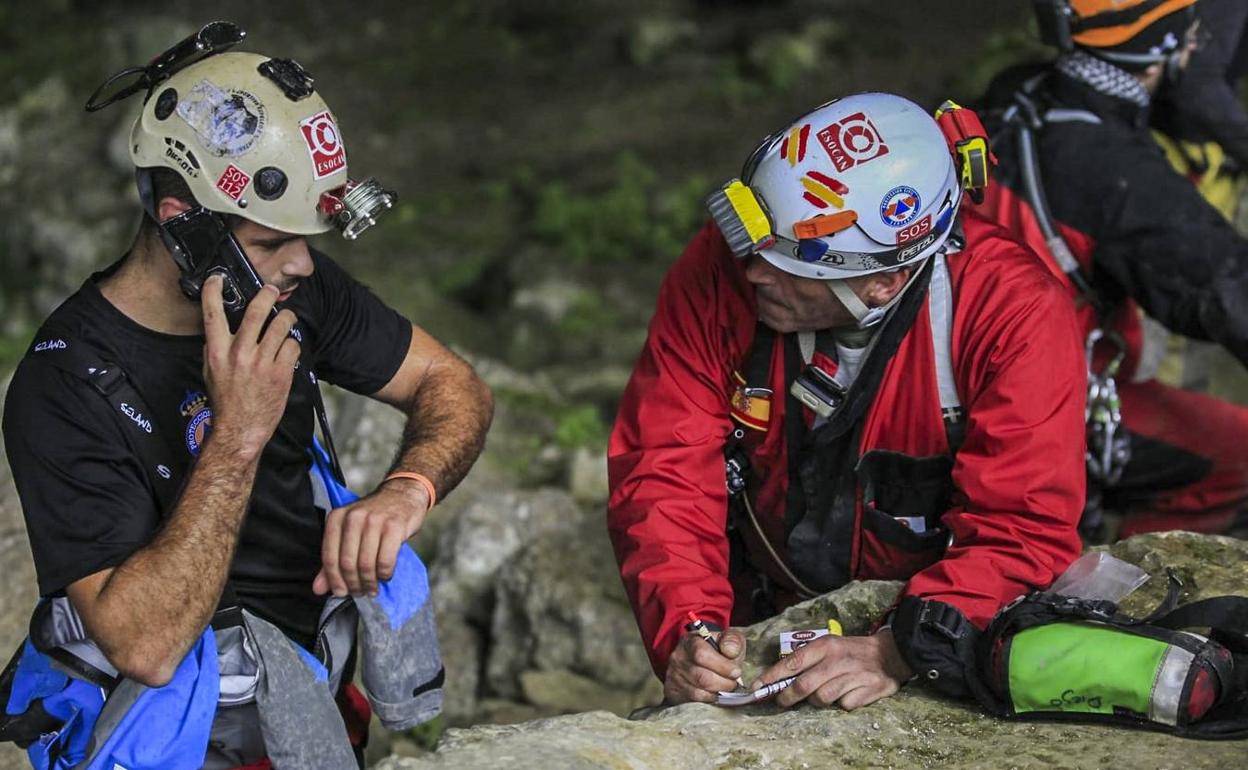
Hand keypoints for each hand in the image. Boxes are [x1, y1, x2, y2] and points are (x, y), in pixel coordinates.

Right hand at [201, 276, 299, 458]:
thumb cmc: (225, 401)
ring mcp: (262, 362)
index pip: (212, 313)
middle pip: (256, 311)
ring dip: (286, 317)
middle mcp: (239, 353)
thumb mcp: (210, 371)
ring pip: (281, 324)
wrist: (241, 429)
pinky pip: (293, 345)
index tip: (218, 278)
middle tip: (271, 290)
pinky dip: (292, 344)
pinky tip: (288, 349)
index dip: (214, 290)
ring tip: (286, 318)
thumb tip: (220, 328)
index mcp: (217, 351)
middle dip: (266, 294)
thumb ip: (215, 348)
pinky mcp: (281, 372)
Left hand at [312, 479, 430, 596]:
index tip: (340, 592)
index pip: (329, 556)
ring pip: (366, 564)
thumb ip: (334, 559)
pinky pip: (385, 560)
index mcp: (337, 518)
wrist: (402, 494)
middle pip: (347, 563)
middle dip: (353, 584)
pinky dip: (385, 574)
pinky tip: (385, 575)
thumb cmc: (375, 517)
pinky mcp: (394, 526)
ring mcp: (374, 521)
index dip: (334, 580)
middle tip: (359, 592)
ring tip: (372, 588)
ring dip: (369, 583)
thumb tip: (319, 588)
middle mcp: (353, 517)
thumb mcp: (350, 533)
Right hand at [664, 628, 745, 703]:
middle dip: (724, 683)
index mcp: (690, 641)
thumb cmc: (717, 650)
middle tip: (734, 682)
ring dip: (718, 693)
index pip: (702, 654)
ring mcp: (674, 676)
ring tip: (726, 687)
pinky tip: (716, 694)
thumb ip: (732, 641)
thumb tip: (731, 651)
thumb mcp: (727, 639)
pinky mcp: (674, 692)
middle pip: (702, 677)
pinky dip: (710, 700)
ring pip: (698, 693)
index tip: (736, 671)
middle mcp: (678, 658)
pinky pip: (694, 703)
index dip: (723, 666)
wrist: (701, 660)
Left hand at [753, 629, 912, 709]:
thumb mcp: (828, 646)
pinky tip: (846, 694)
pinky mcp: (869, 689)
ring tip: (822, 694)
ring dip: (817, 701)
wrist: (889, 653)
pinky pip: (845, 705)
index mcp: (825, 646)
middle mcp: (838, 659)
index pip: (793, 662)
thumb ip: (806, 660)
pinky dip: (842, 703)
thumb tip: (778, 681)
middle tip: (782, 702)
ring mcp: (854, 675)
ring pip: (823, 698)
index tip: (758, 687)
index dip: (773, 676)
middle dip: (788, 697)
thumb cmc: (850, 652)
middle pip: (805, 685)